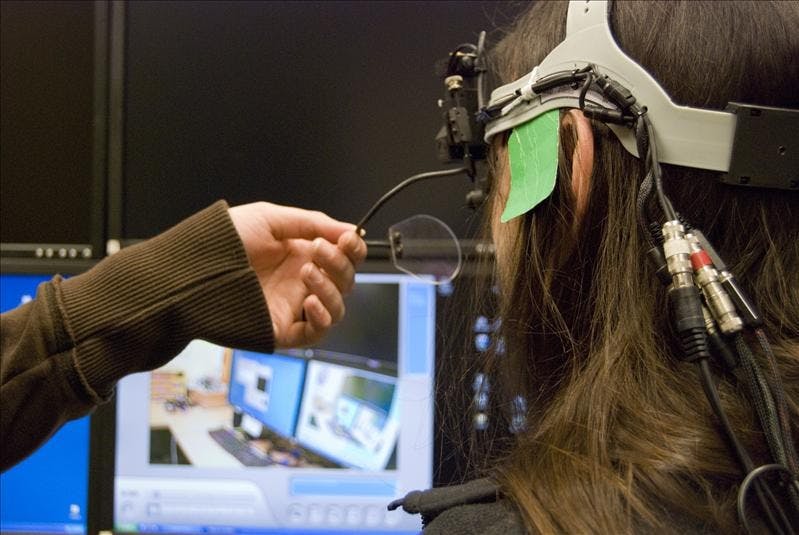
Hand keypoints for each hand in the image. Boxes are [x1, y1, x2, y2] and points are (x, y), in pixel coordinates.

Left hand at [228, 202, 366, 347]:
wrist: (193, 269)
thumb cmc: (224, 241)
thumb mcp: (270, 219)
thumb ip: (311, 222)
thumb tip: (349, 229)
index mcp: (302, 254)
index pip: (344, 257)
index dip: (353, 249)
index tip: (348, 238)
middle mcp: (301, 281)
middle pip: (345, 281)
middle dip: (340, 264)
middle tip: (318, 250)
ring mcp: (294, 307)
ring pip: (337, 308)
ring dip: (331, 289)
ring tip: (306, 273)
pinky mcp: (283, 330)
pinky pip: (317, 333)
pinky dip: (322, 317)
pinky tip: (309, 302)